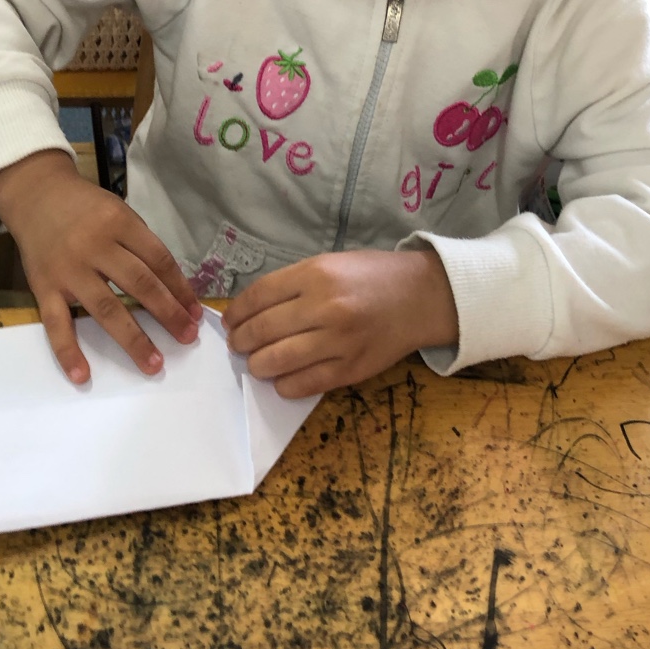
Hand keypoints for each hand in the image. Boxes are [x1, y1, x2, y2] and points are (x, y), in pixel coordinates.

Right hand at [0, 150, 204, 383]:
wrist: (35, 195)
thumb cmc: (85, 207)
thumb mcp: (119, 212)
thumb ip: (140, 244)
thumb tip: (173, 287)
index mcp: (120, 224)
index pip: (159, 260)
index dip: (180, 288)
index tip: (195, 313)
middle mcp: (96, 247)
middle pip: (139, 284)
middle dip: (167, 313)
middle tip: (187, 337)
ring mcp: (69, 270)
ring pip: (106, 308)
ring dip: (133, 339)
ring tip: (154, 364)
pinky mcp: (44, 288)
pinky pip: (56, 324)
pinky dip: (68, 351)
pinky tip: (83, 375)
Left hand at [223, 248, 457, 397]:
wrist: (420, 297)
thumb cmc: (371, 276)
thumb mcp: (330, 264)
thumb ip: (293, 284)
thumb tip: (251, 311)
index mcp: (316, 275)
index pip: (258, 297)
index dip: (236, 312)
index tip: (230, 321)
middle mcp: (325, 307)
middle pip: (262, 331)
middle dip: (241, 341)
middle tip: (238, 344)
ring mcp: (338, 341)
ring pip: (277, 361)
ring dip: (257, 365)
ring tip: (256, 363)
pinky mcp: (350, 369)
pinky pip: (303, 384)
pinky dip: (284, 385)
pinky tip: (281, 378)